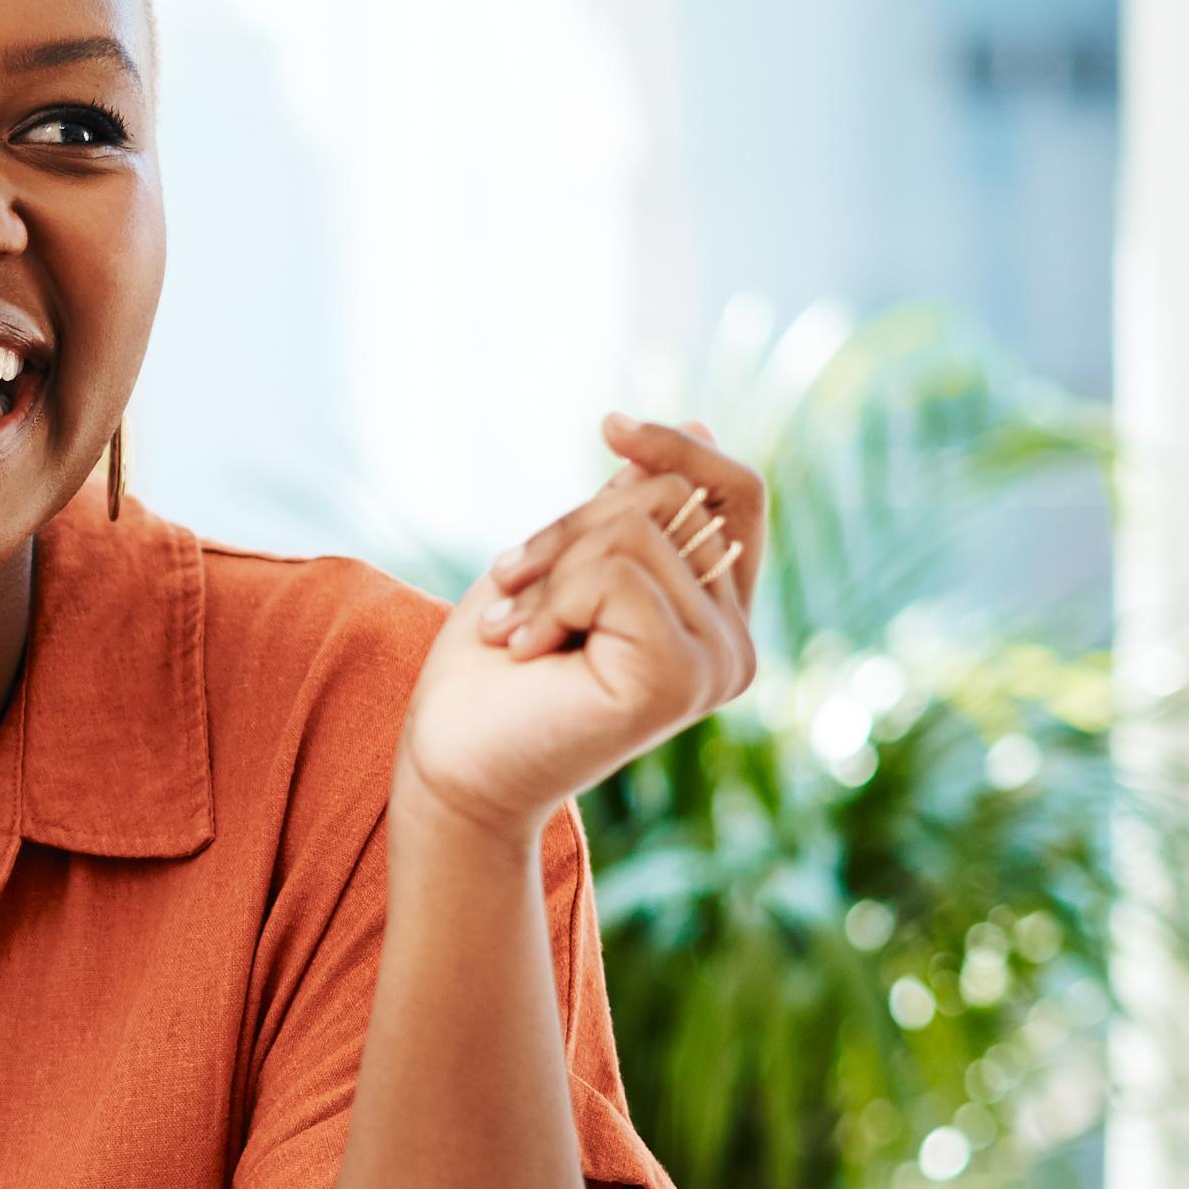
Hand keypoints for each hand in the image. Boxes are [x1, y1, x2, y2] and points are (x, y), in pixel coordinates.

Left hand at [397, 417, 763, 846]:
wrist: (451, 763)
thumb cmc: (496, 671)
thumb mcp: (565, 564)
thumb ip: (631, 512)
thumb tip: (699, 425)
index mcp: (715, 612)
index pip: (737, 493)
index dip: (678, 448)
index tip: (608, 426)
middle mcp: (733, 641)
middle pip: (673, 498)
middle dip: (571, 524)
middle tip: (507, 582)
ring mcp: (717, 663)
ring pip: (636, 531)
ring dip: (549, 569)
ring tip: (512, 630)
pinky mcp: (682, 678)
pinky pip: (618, 575)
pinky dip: (552, 599)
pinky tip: (526, 650)